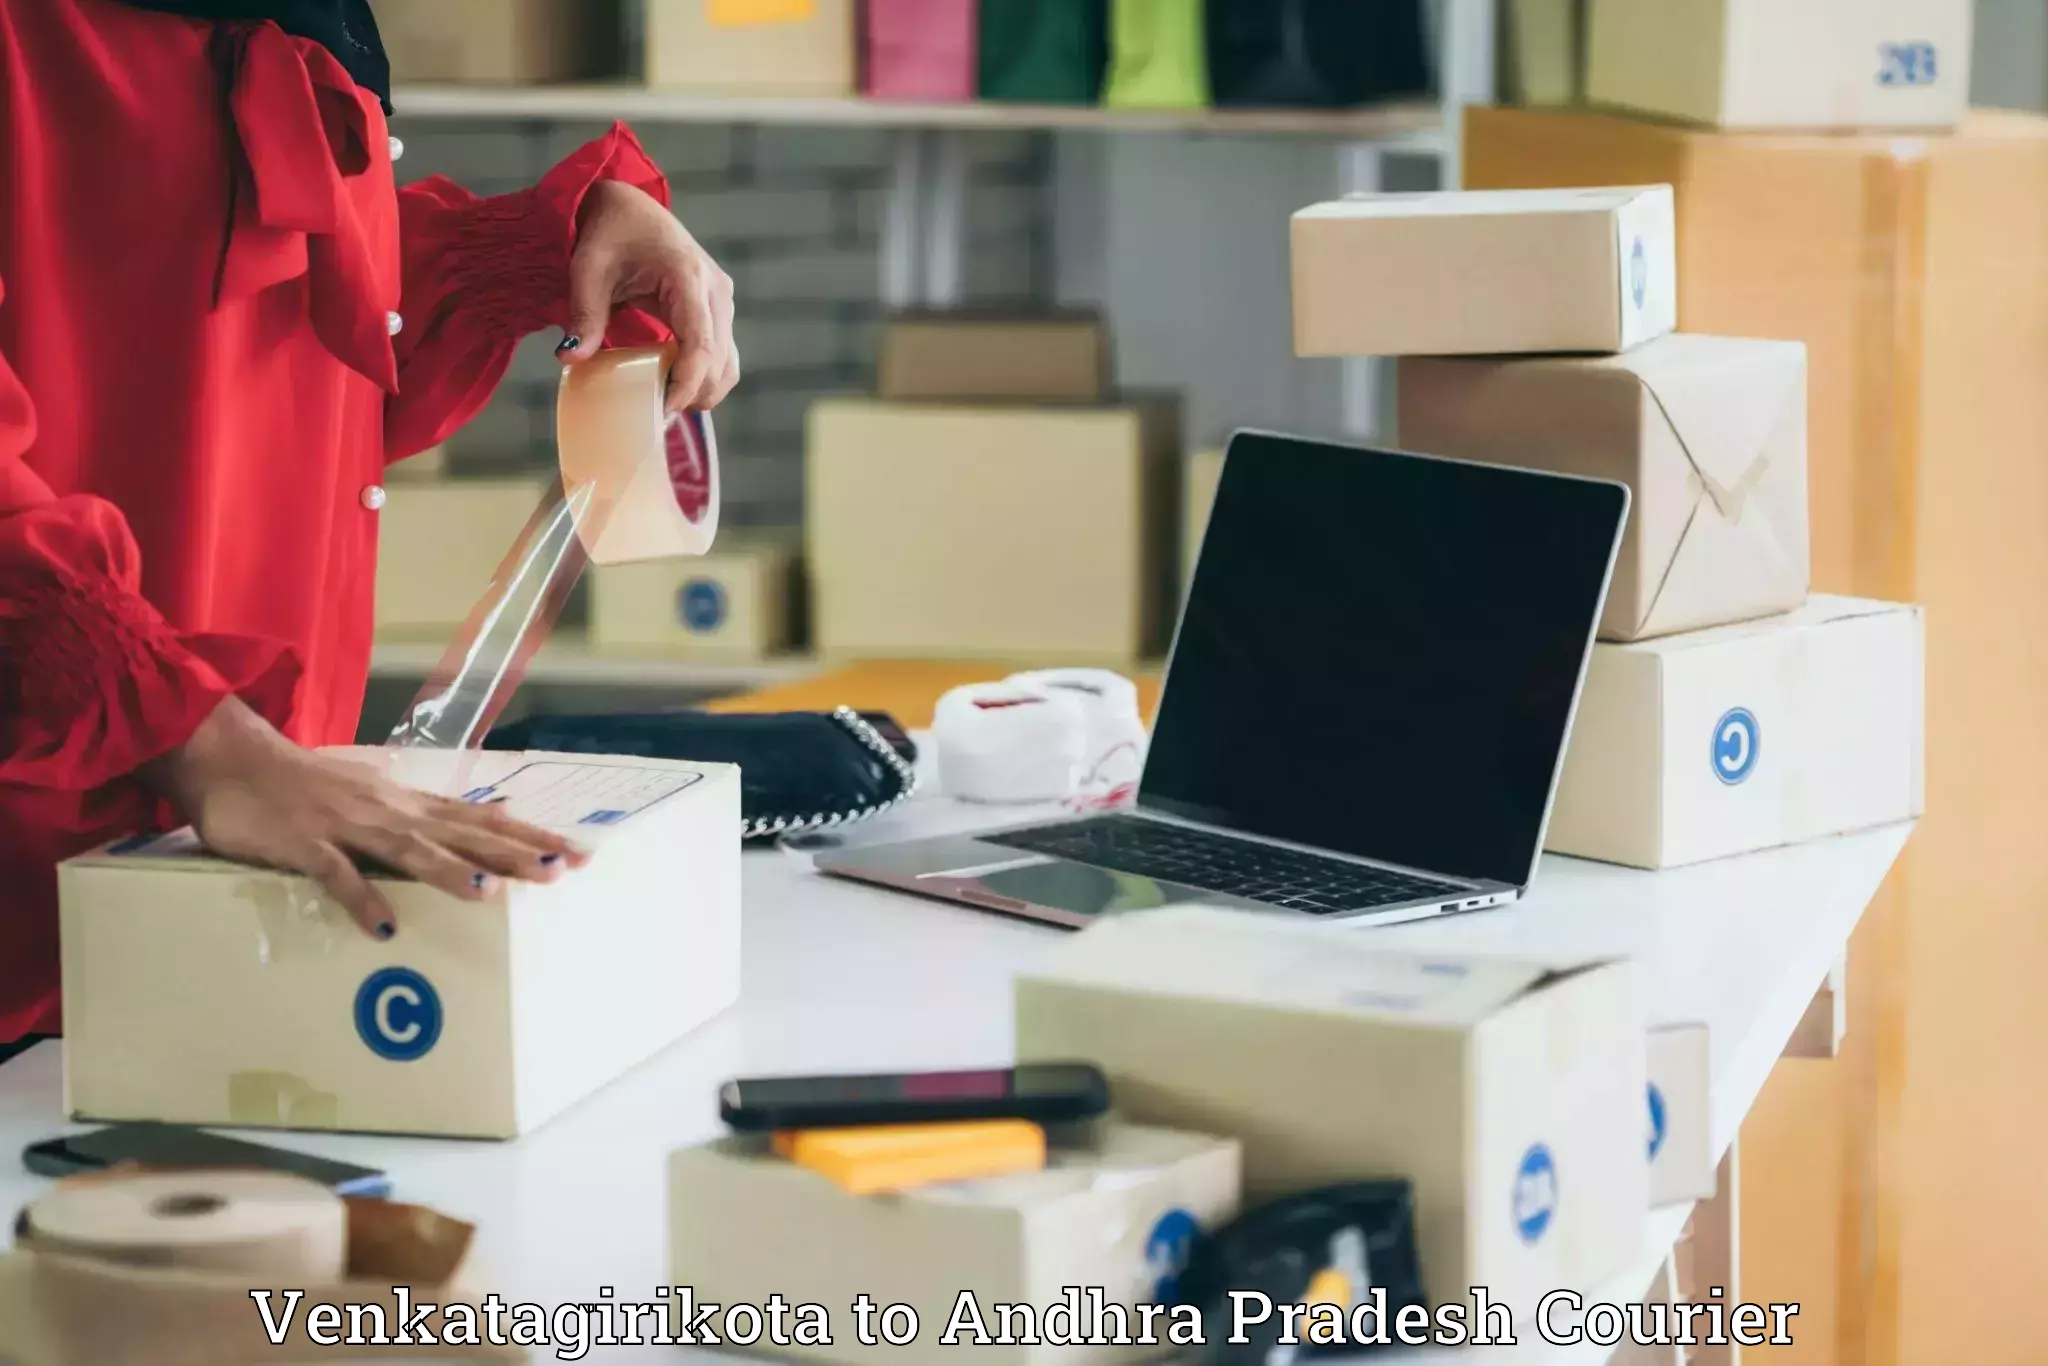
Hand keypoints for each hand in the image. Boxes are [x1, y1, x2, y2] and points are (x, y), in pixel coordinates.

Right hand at [143, 698, 589, 940]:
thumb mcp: (370, 794)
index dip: (530, 835)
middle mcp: (389, 811)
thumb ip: (412, 814)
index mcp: (406, 804)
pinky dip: (362, 900)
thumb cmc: (303, 784)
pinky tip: (385, 927)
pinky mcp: (305, 844)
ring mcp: (348, 826)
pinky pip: (337, 876)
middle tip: (561, 871)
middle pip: (462, 834)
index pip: (482, 819)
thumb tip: (460, 823)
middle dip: (513, 854)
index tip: (578, 851)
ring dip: (450, 872)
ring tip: (491, 894)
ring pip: (410, 850)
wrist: (232, 759)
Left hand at [558, 179, 739, 413]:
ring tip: (666, 406)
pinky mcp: (716, 308)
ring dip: (703, 390)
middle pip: (720, 360)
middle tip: (657, 418)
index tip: (664, 410)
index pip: (701, 344)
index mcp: (688, 277)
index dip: (687, 383)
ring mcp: (721, 300)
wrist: (628, 205)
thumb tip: (570, 357)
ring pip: (728, 362)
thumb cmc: (608, 231)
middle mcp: (715, 290)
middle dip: (694, 394)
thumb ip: (585, 314)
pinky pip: (721, 353)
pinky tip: (675, 387)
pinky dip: (704, 376)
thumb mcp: (588, 269)